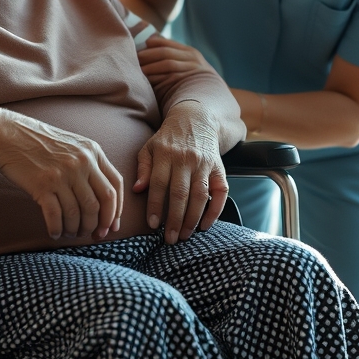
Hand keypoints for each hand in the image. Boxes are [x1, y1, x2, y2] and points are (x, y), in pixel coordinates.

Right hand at [0, 107, 123, 240]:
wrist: (7, 135)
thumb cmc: (38, 142)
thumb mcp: (73, 145)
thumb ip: (90, 165)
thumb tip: (103, 200)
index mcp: (93, 151)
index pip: (115, 185)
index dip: (116, 210)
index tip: (112, 225)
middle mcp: (81, 162)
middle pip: (101, 203)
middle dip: (99, 225)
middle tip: (94, 235)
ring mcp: (62, 174)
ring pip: (79, 213)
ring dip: (77, 229)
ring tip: (71, 233)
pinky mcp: (42, 185)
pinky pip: (56, 216)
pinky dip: (57, 229)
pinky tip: (55, 232)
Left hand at [133, 100, 230, 243]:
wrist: (196, 119)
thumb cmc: (168, 138)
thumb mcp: (150, 147)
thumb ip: (143, 168)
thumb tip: (137, 189)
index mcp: (165, 154)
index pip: (159, 184)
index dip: (155, 206)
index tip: (152, 225)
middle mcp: (186, 159)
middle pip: (180, 193)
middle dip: (174, 219)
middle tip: (169, 239)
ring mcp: (204, 164)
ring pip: (200, 196)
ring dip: (193, 219)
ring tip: (184, 236)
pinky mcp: (219, 169)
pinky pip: (221, 193)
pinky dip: (215, 211)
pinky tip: (205, 225)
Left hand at [138, 35, 216, 87]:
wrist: (214, 102)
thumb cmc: (193, 84)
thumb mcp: (189, 66)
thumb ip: (173, 57)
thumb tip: (147, 45)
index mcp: (190, 53)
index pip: (167, 44)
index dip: (152, 44)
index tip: (139, 46)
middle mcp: (193, 59)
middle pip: (165, 53)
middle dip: (148, 55)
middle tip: (134, 59)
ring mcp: (193, 71)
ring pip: (168, 64)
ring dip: (150, 67)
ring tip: (138, 70)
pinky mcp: (190, 84)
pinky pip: (171, 78)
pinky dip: (158, 78)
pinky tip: (147, 81)